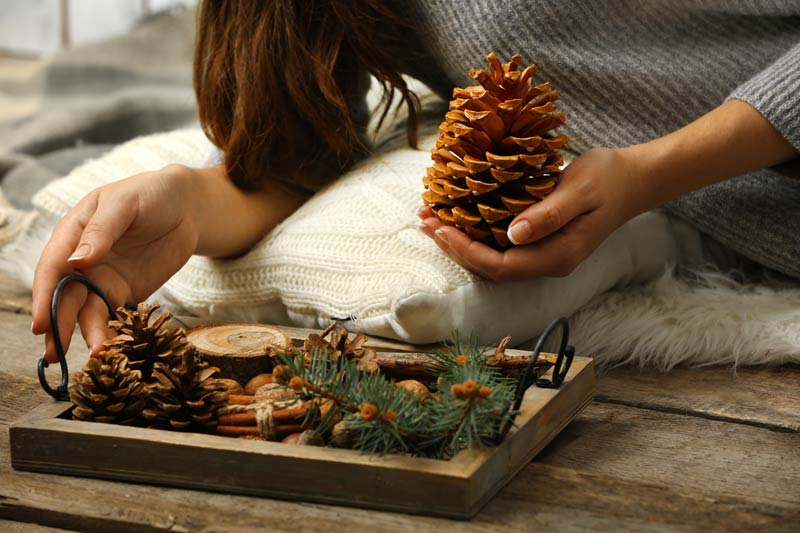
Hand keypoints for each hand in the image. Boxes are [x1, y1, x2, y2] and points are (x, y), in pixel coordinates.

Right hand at [31, 164, 201, 362]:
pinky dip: (112, 333)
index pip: (53, 267)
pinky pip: (115, 316)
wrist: (185, 206)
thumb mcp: (126, 203)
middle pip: (66, 296)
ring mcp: (103, 279)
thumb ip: (103, 231)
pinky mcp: (126, 292)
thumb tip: (78, 261)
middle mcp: (82, 261)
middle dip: (58, 325)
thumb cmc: (150, 195)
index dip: (44, 296)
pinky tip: (114, 349)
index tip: (41, 324)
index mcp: (73, 233)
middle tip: (55, 355)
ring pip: (89, 311)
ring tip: (96, 355)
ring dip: (88, 334)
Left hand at [418, 148, 639, 280]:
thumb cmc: (609, 179)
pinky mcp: (540, 243)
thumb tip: (513, 233)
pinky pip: (499, 246)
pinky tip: (457, 216)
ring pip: (491, 259)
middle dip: (453, 246)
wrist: (634, 180)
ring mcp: (543, 255)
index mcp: (557, 256)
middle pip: (489, 268)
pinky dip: (474, 233)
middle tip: (423, 219)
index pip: (500, 265)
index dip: (465, 250)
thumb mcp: (579, 190)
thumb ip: (548, 214)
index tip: (439, 225)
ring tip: (430, 218)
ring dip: (459, 241)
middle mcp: (547, 263)